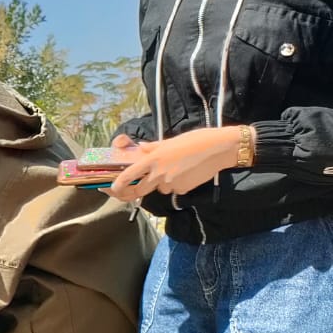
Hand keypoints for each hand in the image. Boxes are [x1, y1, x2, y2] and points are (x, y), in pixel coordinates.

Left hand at [106, 127, 238, 204]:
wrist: (220, 149)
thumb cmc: (197, 140)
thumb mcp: (171, 141)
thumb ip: (153, 148)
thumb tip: (141, 148)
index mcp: (154, 159)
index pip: (129, 175)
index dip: (118, 185)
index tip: (111, 188)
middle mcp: (159, 174)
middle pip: (139, 191)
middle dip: (134, 192)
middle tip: (134, 188)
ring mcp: (171, 184)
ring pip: (160, 189)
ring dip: (162, 184)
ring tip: (178, 169)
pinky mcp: (183, 190)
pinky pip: (174, 191)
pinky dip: (177, 185)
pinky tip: (188, 173)